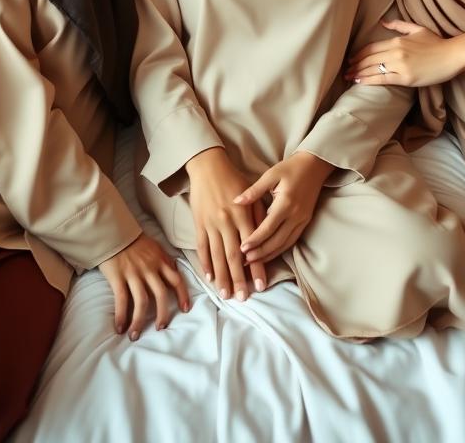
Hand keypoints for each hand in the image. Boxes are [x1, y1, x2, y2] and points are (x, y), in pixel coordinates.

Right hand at [99, 233, 190, 340]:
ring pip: (142, 302)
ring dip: (140, 321)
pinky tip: (120, 328)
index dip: (183, 295)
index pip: (177, 280)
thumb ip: (164, 260)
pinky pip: (122, 300)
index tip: (186, 309)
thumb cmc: (134, 241)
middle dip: (163, 314)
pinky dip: (122, 316)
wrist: (113, 230)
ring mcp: (134, 273)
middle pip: (161, 295)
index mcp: (161, 261)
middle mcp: (150, 269)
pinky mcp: (118, 277)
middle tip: (161, 327)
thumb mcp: (155, 247)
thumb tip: (174, 272)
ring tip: (135, 335)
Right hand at [185, 148, 267, 299]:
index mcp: (243, 214)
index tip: (260, 286)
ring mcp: (211, 223)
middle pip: (233, 256)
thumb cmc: (234, 179)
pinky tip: (209, 276)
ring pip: (217, 255)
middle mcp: (227, 221)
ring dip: (222, 276)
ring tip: (225, 294)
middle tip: (242, 298)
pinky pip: (202, 247)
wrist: (208, 166)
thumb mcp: (253, 194)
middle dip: (238, 279)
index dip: (256, 267)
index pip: (252, 246)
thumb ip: (259, 215)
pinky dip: (205, 262)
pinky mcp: (199, 223)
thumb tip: (265, 238)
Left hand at [234, 151, 332, 263]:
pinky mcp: (305, 222)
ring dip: (269, 255)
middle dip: (260, 253)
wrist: (314, 166)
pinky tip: (268, 254)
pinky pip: (291, 241)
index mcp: (286, 203)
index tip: (241, 249)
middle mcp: (296, 215)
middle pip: (276, 241)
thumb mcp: (271, 175)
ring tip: (253, 262)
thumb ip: (254, 190)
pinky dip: (279, 250)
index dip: (255, 240)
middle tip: (244, 261)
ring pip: (285, 244)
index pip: (268, 227)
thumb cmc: (290, 168)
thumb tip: (235, 201)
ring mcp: (302, 220)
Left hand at [345, 21, 464, 86]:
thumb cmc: (436, 42)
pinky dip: (369, 80)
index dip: (359, 54)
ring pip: (373, 69)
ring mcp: (400, 65)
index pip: (371, 48)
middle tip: (345, 70)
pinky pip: (382, 79)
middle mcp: (395, 52)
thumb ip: (398, 25)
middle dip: (355, 65)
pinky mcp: (405, 78)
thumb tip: (382, 22)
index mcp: (397, 40)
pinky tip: (360, 82)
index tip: (351, 59)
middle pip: (369, 59)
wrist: (452, 55)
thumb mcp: (417, 29)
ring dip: (358, 73)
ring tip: (349, 77)